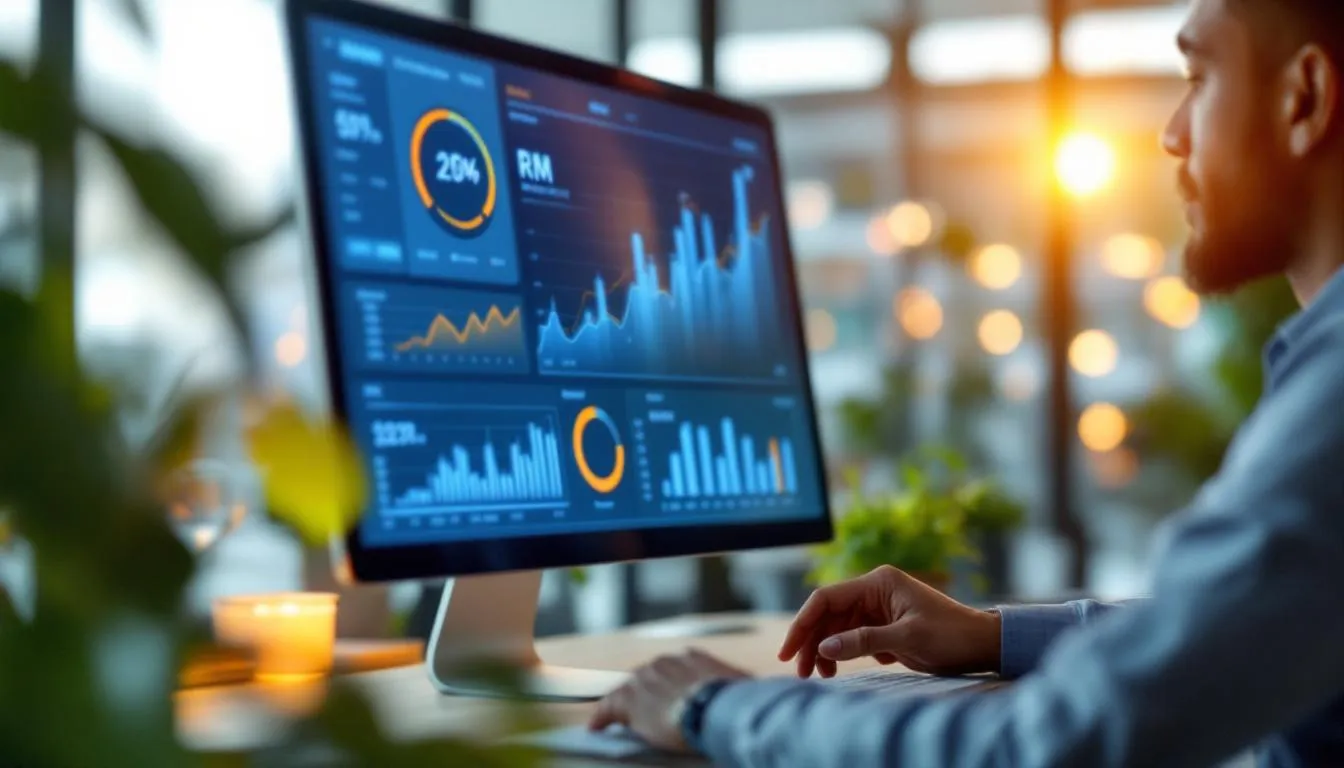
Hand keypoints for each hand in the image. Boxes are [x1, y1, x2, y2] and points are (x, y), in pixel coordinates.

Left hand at [588, 649, 750, 752]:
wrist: (712, 706)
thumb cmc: (732, 699)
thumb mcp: (742, 688)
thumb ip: (741, 687)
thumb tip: (759, 690)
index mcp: (692, 658)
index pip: (675, 667)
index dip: (671, 683)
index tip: (672, 693)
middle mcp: (664, 663)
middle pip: (648, 676)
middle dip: (647, 692)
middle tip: (648, 709)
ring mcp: (643, 679)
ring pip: (627, 690)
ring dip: (623, 703)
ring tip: (618, 717)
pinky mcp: (627, 700)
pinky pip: (609, 707)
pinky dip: (602, 717)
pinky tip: (597, 726)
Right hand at [779, 565, 1000, 678]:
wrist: (982, 644)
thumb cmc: (950, 636)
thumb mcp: (907, 640)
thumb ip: (864, 641)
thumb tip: (825, 647)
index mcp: (878, 582)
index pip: (826, 599)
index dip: (802, 624)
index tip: (787, 651)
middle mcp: (874, 590)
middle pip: (828, 613)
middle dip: (811, 641)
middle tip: (801, 672)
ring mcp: (879, 606)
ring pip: (838, 626)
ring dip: (826, 649)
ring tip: (821, 676)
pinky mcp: (884, 624)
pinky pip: (853, 635)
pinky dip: (843, 652)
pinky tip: (841, 669)